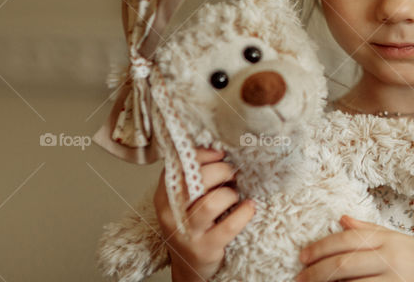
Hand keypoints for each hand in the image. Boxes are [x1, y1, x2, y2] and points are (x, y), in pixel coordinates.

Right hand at [153, 147, 255, 281]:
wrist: (189, 266)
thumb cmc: (191, 224)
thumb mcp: (184, 200)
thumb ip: (193, 176)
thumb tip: (218, 148)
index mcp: (165, 196)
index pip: (180, 165)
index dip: (203, 154)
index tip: (220, 153)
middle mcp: (172, 214)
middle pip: (198, 180)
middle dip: (222, 171)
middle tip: (231, 174)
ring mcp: (188, 233)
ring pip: (212, 202)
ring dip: (230, 193)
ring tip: (234, 195)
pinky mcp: (205, 248)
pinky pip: (229, 225)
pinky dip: (244, 212)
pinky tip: (249, 207)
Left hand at [297, 215, 413, 281]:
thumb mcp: (398, 239)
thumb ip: (370, 230)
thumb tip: (341, 219)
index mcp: (389, 241)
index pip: (348, 240)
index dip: (322, 247)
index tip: (303, 255)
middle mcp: (390, 261)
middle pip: (344, 265)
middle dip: (316, 272)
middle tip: (299, 277)